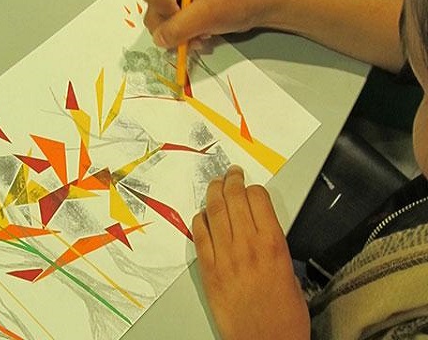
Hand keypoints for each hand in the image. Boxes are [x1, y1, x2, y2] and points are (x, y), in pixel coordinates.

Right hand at [142, 0, 267, 48]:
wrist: (255, 9)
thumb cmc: (238, 0)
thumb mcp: (208, 13)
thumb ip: (180, 27)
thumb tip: (159, 39)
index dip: (165, 10)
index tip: (183, 16)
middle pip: (153, 12)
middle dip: (171, 27)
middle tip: (191, 31)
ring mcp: (177, 1)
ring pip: (160, 26)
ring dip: (178, 36)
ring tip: (199, 35)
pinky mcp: (182, 15)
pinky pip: (170, 33)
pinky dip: (182, 39)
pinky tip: (199, 37)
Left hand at [192, 165, 309, 339]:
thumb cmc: (284, 317)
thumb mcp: (291, 274)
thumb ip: (274, 248)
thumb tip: (263, 234)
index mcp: (273, 244)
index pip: (259, 199)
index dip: (254, 189)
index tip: (251, 187)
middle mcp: (247, 245)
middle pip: (234, 199)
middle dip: (232, 181)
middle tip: (231, 174)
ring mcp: (224, 256)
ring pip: (214, 212)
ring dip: (213, 193)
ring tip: (215, 184)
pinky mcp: (208, 270)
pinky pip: (200, 236)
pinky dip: (199, 221)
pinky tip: (201, 215)